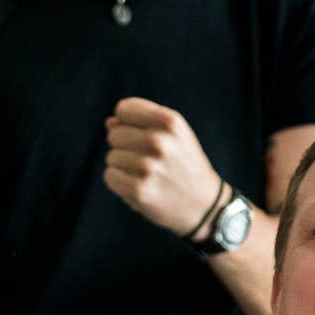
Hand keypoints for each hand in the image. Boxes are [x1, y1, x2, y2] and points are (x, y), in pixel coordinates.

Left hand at [103, 98, 224, 237]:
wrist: (204, 205)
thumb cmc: (184, 165)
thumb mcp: (174, 136)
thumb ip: (142, 123)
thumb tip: (110, 123)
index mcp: (170, 122)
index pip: (124, 109)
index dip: (126, 122)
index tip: (138, 133)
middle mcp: (160, 141)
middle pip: (114, 134)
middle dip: (125, 146)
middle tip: (149, 160)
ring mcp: (149, 166)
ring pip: (111, 157)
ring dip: (123, 166)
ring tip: (147, 174)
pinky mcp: (139, 189)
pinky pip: (110, 176)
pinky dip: (120, 182)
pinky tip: (139, 186)